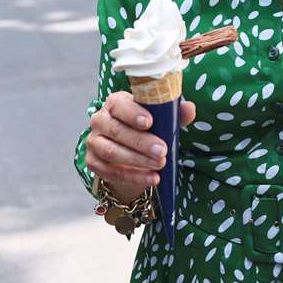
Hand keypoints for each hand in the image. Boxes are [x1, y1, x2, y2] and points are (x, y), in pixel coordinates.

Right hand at [83, 91, 197, 201]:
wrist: (131, 150)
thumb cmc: (147, 128)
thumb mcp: (161, 119)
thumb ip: (174, 113)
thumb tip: (189, 108)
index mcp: (115, 103)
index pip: (119, 105)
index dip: (133, 113)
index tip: (149, 122)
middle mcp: (100, 120)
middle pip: (116, 131)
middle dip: (141, 142)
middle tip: (162, 150)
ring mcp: (94, 141)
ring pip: (111, 152)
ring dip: (137, 160)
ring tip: (160, 165)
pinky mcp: (93, 162)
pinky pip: (110, 171)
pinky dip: (133, 177)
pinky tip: (151, 178)